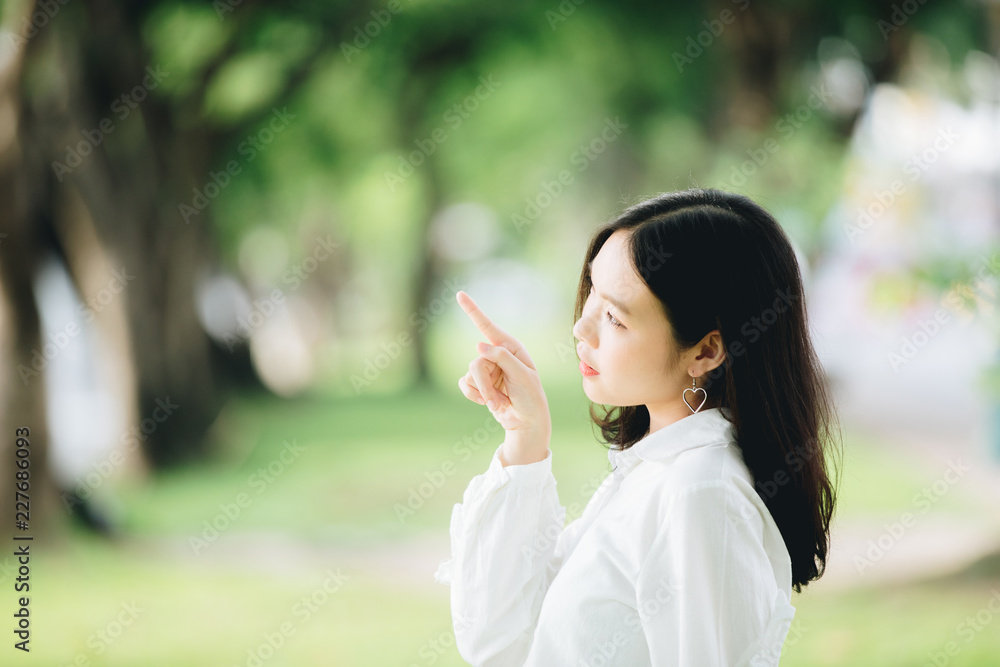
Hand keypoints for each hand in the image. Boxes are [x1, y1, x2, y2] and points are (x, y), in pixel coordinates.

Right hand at [456, 291, 550, 445]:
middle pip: (476, 361)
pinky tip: (488, 403)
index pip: (488, 326)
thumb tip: (478, 345)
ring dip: (482, 392)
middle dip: (484, 383)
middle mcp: (497, 355)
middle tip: (497, 398)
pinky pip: (464, 384)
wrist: (526, 422)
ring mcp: (487, 369)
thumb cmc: (531, 397)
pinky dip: (474, 396)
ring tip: (498, 401)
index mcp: (511, 348)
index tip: (459, 294)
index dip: (472, 310)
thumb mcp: (523, 376)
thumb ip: (502, 358)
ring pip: (469, 374)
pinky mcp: (478, 383)